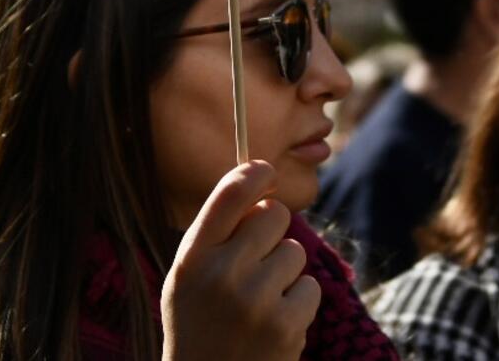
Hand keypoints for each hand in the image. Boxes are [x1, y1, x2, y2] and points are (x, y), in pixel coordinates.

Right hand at [162, 161, 319, 360]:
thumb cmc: (200, 324)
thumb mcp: (188, 277)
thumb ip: (217, 233)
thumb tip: (262, 182)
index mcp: (192, 259)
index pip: (229, 194)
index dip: (254, 173)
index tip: (266, 171)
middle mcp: (221, 275)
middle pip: (273, 215)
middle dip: (272, 231)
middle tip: (256, 261)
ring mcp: (255, 301)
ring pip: (294, 252)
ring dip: (284, 273)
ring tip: (258, 303)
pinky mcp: (286, 326)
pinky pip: (310, 287)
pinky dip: (298, 304)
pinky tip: (272, 325)